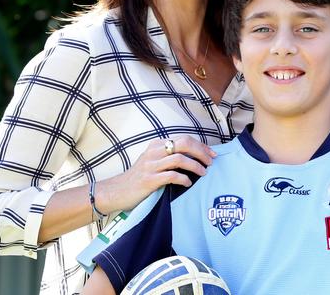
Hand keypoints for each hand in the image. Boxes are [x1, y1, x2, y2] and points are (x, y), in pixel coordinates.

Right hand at [97, 136, 216, 212]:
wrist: (117, 191)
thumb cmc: (140, 177)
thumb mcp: (154, 161)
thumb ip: (170, 156)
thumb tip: (196, 156)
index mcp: (157, 144)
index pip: (184, 139)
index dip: (201, 146)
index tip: (212, 155)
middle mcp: (154, 151)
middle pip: (184, 144)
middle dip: (201, 152)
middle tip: (210, 162)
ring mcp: (150, 165)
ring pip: (179, 159)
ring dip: (195, 166)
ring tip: (203, 173)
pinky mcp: (149, 180)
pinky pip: (171, 176)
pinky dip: (183, 179)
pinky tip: (188, 184)